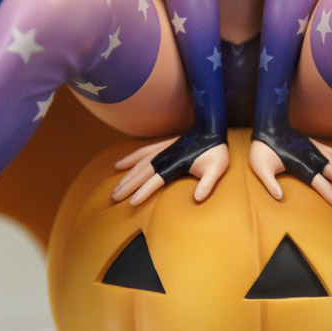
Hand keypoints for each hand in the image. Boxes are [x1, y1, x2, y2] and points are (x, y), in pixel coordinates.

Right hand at [113, 132, 227, 204]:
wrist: (212, 129)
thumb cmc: (216, 151)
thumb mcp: (217, 169)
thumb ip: (207, 184)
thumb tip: (198, 199)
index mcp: (176, 163)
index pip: (156, 180)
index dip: (144, 190)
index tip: (133, 201)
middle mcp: (166, 155)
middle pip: (142, 172)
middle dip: (128, 185)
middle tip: (115, 197)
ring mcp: (162, 149)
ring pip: (139, 163)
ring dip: (127, 175)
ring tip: (115, 187)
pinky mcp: (162, 145)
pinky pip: (142, 152)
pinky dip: (130, 158)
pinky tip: (120, 164)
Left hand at [250, 130, 331, 207]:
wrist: (268, 127)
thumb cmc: (262, 150)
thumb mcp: (260, 167)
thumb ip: (269, 183)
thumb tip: (278, 198)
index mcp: (298, 162)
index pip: (317, 180)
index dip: (328, 191)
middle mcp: (311, 154)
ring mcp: (316, 148)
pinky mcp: (318, 145)